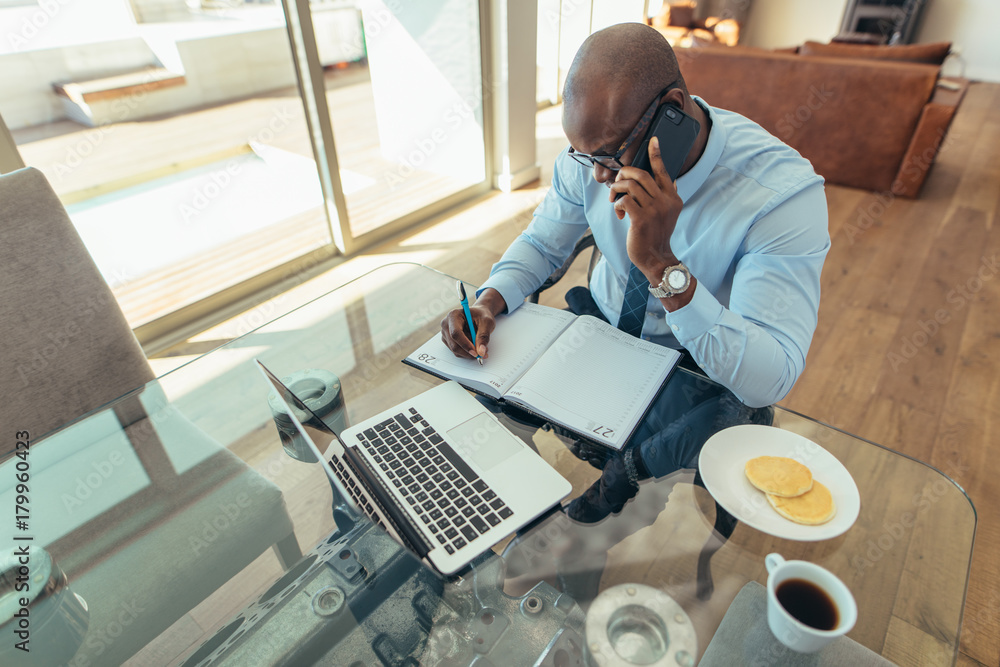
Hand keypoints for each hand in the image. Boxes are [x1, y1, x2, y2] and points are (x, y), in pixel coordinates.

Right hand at [440, 288, 506, 359]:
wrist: (479, 315)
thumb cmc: (481, 315)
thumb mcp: (487, 322)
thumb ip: (484, 336)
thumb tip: (481, 351)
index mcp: (454, 315)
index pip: (456, 333)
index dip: (465, 344)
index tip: (475, 352)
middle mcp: (446, 324)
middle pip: (454, 344)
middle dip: (468, 351)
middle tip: (482, 354)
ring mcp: (446, 333)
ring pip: (455, 350)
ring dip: (469, 352)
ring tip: (481, 347)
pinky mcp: (448, 340)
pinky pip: (456, 351)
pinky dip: (467, 352)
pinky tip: (475, 346)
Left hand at [608, 136, 683, 278]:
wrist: (656, 257)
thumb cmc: (656, 234)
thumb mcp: (669, 214)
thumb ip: (668, 196)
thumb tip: (671, 179)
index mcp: (672, 197)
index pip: (663, 171)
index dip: (656, 154)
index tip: (653, 140)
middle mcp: (665, 200)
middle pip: (640, 174)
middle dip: (623, 174)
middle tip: (617, 183)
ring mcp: (654, 209)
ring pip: (629, 186)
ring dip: (617, 190)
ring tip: (614, 200)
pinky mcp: (641, 219)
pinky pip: (624, 200)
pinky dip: (617, 205)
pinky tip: (618, 214)